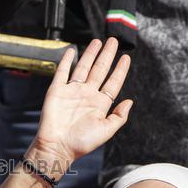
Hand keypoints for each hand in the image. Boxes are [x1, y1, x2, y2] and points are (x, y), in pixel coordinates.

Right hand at [26, 38, 132, 177]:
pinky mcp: (57, 91)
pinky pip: (63, 72)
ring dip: (90, 54)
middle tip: (114, 41)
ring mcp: (72, 91)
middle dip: (107, 55)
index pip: (113, 82)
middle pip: (100, 70)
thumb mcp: (106, 131)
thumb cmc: (81, 143)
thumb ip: (119, 117)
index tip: (126, 57)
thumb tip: (130, 101)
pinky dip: (66, 61)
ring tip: (98, 41)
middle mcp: (87, 95)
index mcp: (100, 104)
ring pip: (83, 68)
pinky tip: (71, 50)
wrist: (57, 146)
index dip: (120, 70)